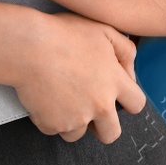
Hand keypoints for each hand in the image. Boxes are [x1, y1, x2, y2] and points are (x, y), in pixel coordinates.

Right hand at [13, 12, 143, 142]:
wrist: (29, 46)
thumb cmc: (64, 34)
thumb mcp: (104, 30)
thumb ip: (125, 51)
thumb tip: (130, 72)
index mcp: (114, 83)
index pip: (136, 104)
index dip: (128, 102)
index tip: (117, 99)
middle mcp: (99, 105)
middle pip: (111, 134)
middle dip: (103, 126)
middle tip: (89, 110)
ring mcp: (76, 118)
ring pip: (79, 133)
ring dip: (72, 121)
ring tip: (61, 97)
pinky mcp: (53, 124)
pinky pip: (54, 129)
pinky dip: (49, 118)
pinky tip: (44, 97)